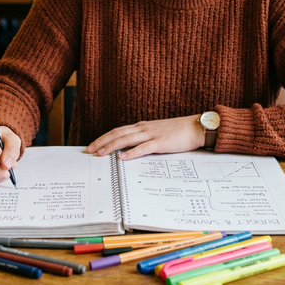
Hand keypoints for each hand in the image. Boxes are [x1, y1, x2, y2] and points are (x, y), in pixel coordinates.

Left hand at [86, 115, 205, 160]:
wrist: (195, 127)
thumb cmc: (178, 132)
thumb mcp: (157, 133)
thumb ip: (144, 139)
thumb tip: (131, 149)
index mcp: (142, 126)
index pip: (118, 130)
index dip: (104, 137)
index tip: (93, 145)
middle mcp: (144, 128)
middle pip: (118, 133)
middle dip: (102, 141)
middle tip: (89, 150)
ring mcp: (152, 134)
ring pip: (126, 139)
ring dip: (112, 146)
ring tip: (100, 153)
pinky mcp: (161, 142)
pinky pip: (143, 148)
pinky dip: (131, 152)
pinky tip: (123, 158)